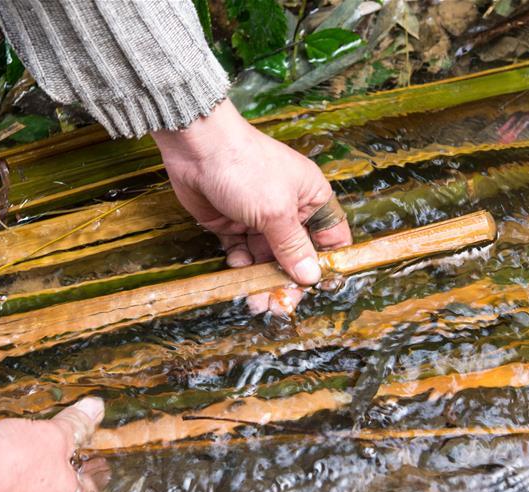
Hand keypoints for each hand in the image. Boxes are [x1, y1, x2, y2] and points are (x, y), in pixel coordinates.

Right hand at [0, 397, 108, 491]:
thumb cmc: (11, 460)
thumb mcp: (51, 434)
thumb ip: (75, 424)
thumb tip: (96, 408)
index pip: (90, 489)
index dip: (94, 472)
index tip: (97, 463)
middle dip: (64, 483)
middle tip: (65, 466)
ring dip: (32, 491)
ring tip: (31, 472)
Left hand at [152, 99, 351, 312]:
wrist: (198, 149)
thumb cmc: (246, 167)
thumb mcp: (276, 212)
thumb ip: (293, 247)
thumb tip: (311, 277)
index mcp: (311, 198)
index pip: (330, 237)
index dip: (327, 264)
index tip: (319, 290)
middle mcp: (288, 209)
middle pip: (296, 254)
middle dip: (288, 280)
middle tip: (279, 305)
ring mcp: (259, 217)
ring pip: (267, 258)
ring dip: (262, 278)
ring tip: (255, 300)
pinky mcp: (232, 224)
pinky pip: (242, 253)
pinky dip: (241, 264)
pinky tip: (237, 267)